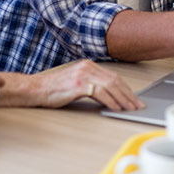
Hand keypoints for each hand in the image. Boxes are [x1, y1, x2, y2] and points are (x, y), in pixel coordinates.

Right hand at [28, 60, 143, 111]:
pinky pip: (100, 93)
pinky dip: (111, 101)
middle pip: (115, 80)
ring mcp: (83, 75)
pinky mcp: (78, 85)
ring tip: (130, 108)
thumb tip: (109, 95)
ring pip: (110, 86)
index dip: (126, 88)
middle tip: (137, 105)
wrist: (36, 89)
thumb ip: (92, 84)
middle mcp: (87, 67)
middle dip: (129, 94)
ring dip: (123, 99)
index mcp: (88, 65)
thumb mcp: (76, 82)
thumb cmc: (53, 88)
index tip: (134, 98)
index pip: (113, 76)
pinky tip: (116, 108)